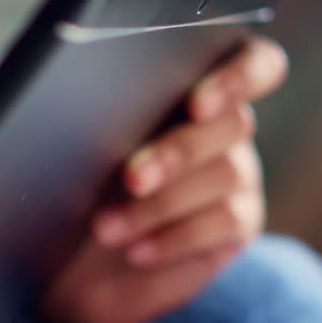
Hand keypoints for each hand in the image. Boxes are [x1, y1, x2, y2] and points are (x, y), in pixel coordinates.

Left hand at [38, 36, 286, 322]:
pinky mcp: (239, 223)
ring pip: (226, 174)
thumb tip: (71, 101)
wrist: (73, 259)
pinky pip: (225, 223)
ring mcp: (238, 174)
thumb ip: (88, 114)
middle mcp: (225, 127)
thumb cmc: (72, 186)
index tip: (197, 103)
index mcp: (192, 87)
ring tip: (105, 227)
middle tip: (130, 178)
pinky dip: (175, 237)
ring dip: (160, 203)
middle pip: (232, 123)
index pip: (252, 63)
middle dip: (176, 152)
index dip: (237, 76)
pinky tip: (136, 250)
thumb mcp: (69, 150)